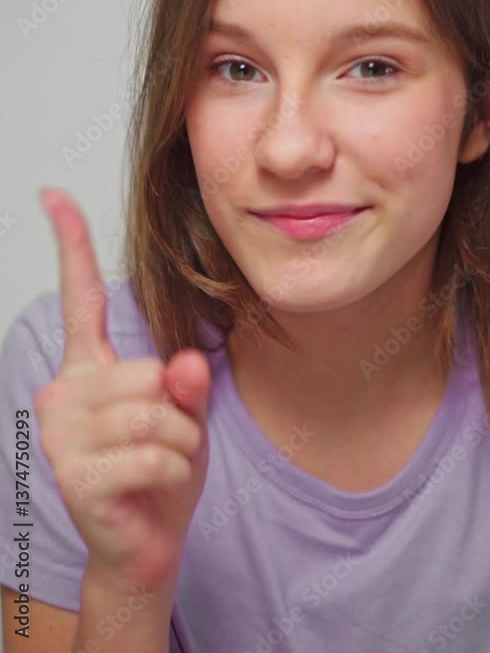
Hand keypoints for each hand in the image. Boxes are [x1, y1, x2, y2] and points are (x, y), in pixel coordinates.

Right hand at [34, 188, 210, 598]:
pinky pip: (155, 453)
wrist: (146, 546)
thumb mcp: (185, 417)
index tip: (53, 195)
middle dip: (178, 412)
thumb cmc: (162, 471)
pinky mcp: (74, 471)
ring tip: (159, 464)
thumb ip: (185, 385)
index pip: (81, 298)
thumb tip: (181, 367)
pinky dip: (172, 471)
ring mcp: (63, 431)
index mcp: (90, 368)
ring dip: (180, 444)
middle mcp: (65, 389)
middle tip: (162, 443)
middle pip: (150, 372)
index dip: (70, 244)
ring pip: (157, 413)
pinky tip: (151, 488)